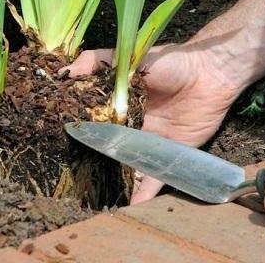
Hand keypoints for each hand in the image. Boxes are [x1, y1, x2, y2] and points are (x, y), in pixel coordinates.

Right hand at [64, 44, 242, 203]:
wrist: (210, 73)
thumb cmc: (170, 61)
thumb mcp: (129, 57)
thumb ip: (96, 62)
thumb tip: (64, 72)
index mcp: (117, 105)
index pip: (92, 123)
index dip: (77, 132)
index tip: (54, 143)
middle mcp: (129, 126)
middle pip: (107, 149)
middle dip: (92, 163)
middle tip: (71, 179)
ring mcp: (148, 143)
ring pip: (128, 166)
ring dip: (115, 182)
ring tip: (95, 200)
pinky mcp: (169, 155)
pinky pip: (154, 178)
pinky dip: (144, 193)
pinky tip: (131, 206)